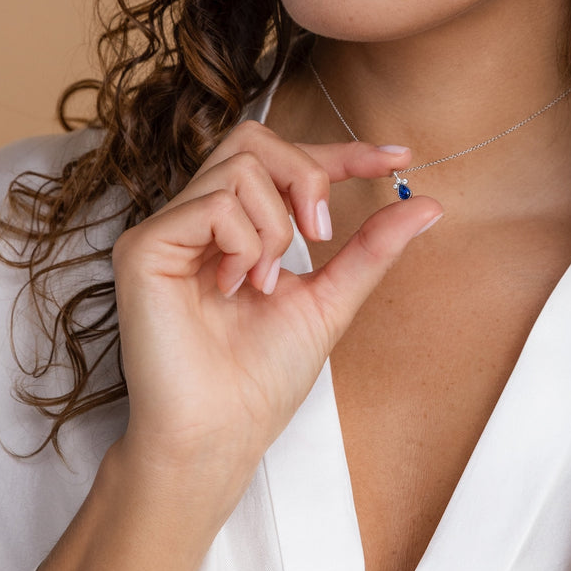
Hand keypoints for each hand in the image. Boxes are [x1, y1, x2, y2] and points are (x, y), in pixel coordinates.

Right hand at [110, 120, 441, 485]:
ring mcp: (170, 228)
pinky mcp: (143, 246)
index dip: (343, 152)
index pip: (288, 160)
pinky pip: (214, 203)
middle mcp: (200, 217)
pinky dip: (244, 243)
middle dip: (306, 174)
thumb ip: (373, 247)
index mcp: (241, 225)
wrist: (221, 432)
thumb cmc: (265, 375)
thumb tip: (427, 203)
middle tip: (320, 234)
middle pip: (255, 138)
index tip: (400, 158)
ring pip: (241, 166)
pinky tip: (234, 286)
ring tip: (265, 283)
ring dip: (275, 228)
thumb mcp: (332, 297)